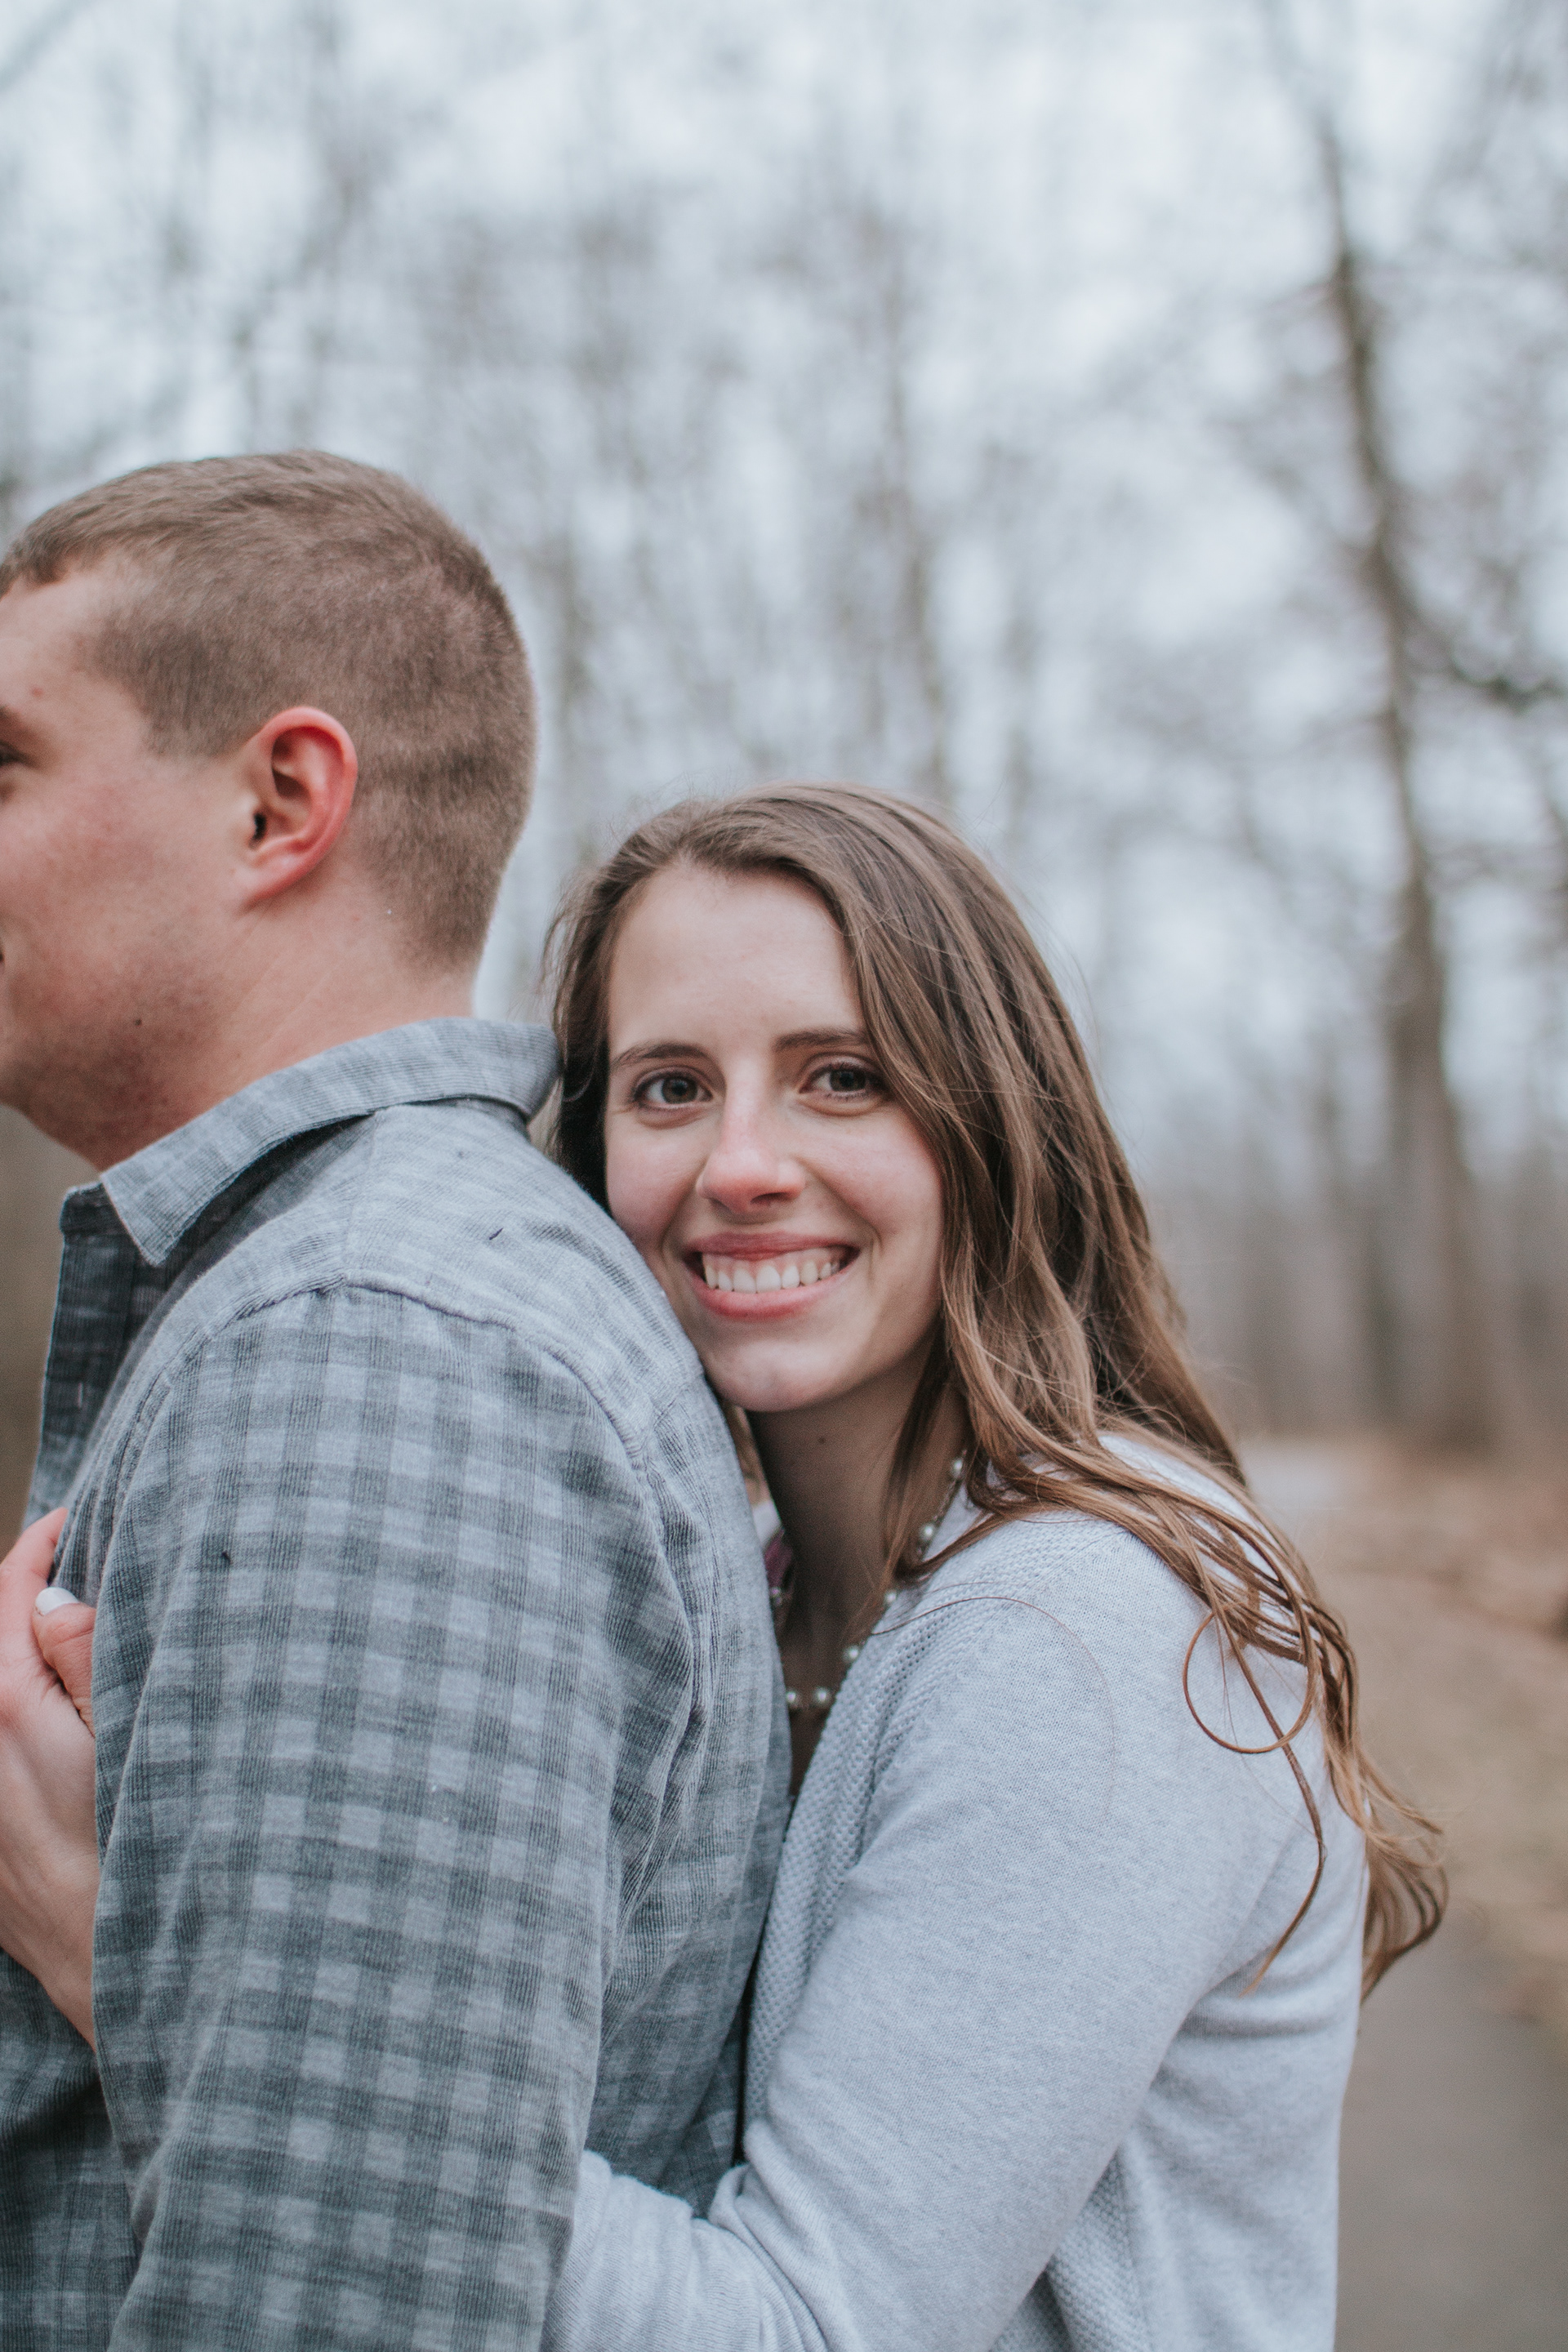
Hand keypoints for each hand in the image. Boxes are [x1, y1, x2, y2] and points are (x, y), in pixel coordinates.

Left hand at [0, 1511, 98, 2043]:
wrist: (141, 1993)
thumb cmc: (152, 1868)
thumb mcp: (136, 1743)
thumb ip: (88, 1661)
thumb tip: (50, 1600)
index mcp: (10, 1720)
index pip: (4, 1605)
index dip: (36, 1552)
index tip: (72, 1523)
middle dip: (22, 1602)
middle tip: (75, 1565)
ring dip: (22, 1662)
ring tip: (68, 1633)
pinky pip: (2, 1762)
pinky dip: (23, 1720)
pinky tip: (61, 1726)